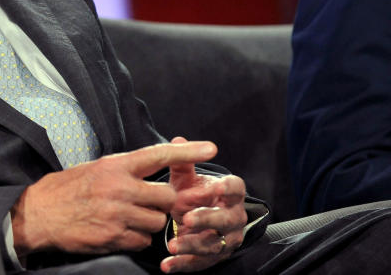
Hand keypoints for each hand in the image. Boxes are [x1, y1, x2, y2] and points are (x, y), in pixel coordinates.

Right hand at [11, 141, 217, 256]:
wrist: (38, 214)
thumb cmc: (67, 189)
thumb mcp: (95, 169)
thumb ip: (123, 170)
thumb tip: (151, 170)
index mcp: (115, 165)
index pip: (158, 155)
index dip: (187, 151)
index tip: (211, 148)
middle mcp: (119, 187)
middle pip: (167, 196)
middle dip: (163, 202)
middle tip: (147, 203)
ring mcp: (118, 214)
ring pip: (158, 221)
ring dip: (149, 222)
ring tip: (126, 218)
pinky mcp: (114, 237)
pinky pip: (142, 240)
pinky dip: (135, 238)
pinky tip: (117, 231)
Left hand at [161, 137, 247, 272]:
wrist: (195, 219)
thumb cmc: (193, 195)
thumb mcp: (188, 179)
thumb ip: (183, 164)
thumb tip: (178, 140)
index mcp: (230, 194)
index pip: (235, 189)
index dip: (227, 188)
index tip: (217, 186)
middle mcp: (233, 218)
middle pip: (225, 219)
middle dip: (207, 218)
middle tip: (187, 218)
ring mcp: (225, 240)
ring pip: (213, 244)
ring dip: (192, 245)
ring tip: (172, 245)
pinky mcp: (214, 257)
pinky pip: (200, 263)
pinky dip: (183, 264)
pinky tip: (167, 265)